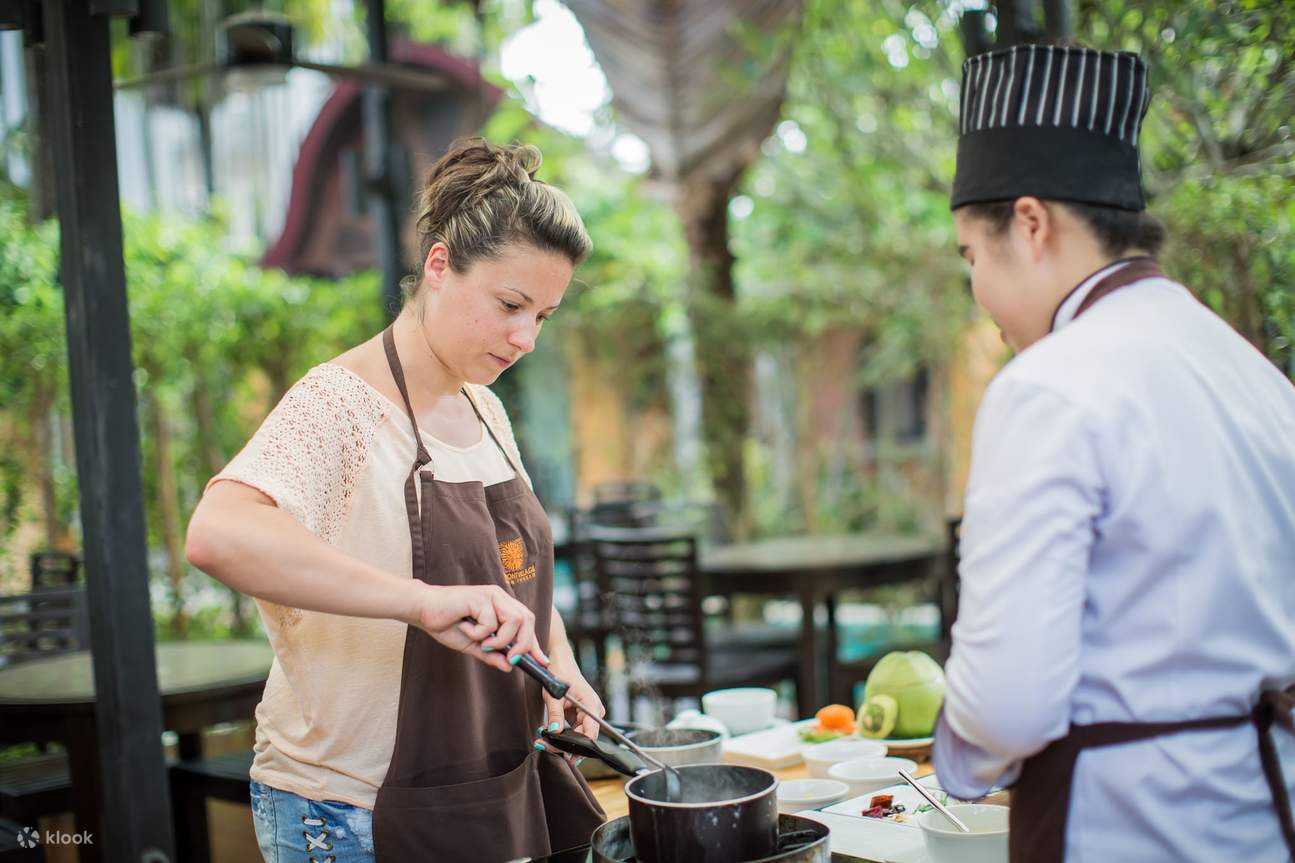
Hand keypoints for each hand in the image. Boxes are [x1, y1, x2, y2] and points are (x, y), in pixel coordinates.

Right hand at [411, 582, 546, 673]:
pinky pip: (490, 622)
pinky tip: (464, 626)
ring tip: (482, 642)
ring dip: (501, 639)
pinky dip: (478, 632)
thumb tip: (509, 666)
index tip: (542, 661)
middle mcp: (500, 597)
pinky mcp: (480, 596)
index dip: (534, 643)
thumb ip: (491, 654)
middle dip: (523, 643)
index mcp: (501, 606)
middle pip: (527, 619)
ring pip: (514, 620)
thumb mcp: (474, 645)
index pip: (526, 623)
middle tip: (511, 658)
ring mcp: (491, 595)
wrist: (423, 610)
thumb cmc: (447, 624)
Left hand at [537, 650, 604, 761]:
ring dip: (560, 741)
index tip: (566, 756)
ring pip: (577, 736)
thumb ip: (555, 714)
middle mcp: (593, 712)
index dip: (580, 747)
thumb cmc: (560, 674)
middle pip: (583, 737)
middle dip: (564, 744)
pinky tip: (547, 734)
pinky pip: (572, 731)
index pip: (591, 733)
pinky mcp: (580, 716)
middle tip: (544, 745)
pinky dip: (560, 734)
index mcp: (591, 705)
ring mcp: (587, 714)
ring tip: (542, 741)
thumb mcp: (554, 695)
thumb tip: (554, 732)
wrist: (561, 663)